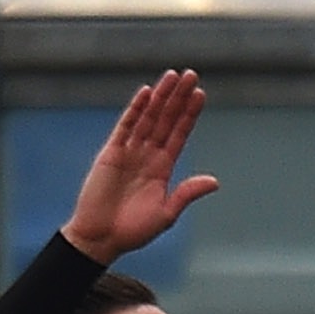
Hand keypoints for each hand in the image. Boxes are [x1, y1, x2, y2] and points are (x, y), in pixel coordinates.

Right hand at [63, 69, 219, 263]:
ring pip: (148, 118)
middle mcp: (147, 155)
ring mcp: (129, 152)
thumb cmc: (132, 231)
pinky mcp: (111, 153)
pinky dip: (136, 110)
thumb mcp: (165, 213)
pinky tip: (147, 93)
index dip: (190, 114)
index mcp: (162, 168)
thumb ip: (186, 193)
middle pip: (166, 119)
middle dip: (179, 98)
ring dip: (161, 97)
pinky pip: (125, 127)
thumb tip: (214, 181)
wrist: (100, 238)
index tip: (201, 94)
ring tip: (173, 77)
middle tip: (192, 75)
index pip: (179, 133)